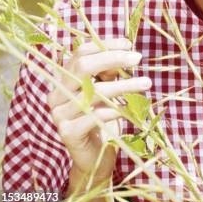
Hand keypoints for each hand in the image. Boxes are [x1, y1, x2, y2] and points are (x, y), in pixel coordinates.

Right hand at [47, 37, 151, 180]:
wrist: (96, 157)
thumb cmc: (103, 118)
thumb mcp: (107, 89)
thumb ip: (110, 71)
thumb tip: (126, 50)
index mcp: (63, 79)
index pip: (81, 53)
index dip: (105, 45)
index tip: (129, 44)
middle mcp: (56, 94)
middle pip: (83, 67)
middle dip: (113, 59)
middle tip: (138, 58)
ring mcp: (59, 114)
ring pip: (94, 91)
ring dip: (124, 85)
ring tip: (146, 83)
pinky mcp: (67, 132)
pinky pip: (95, 115)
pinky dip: (115, 109)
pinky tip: (130, 109)